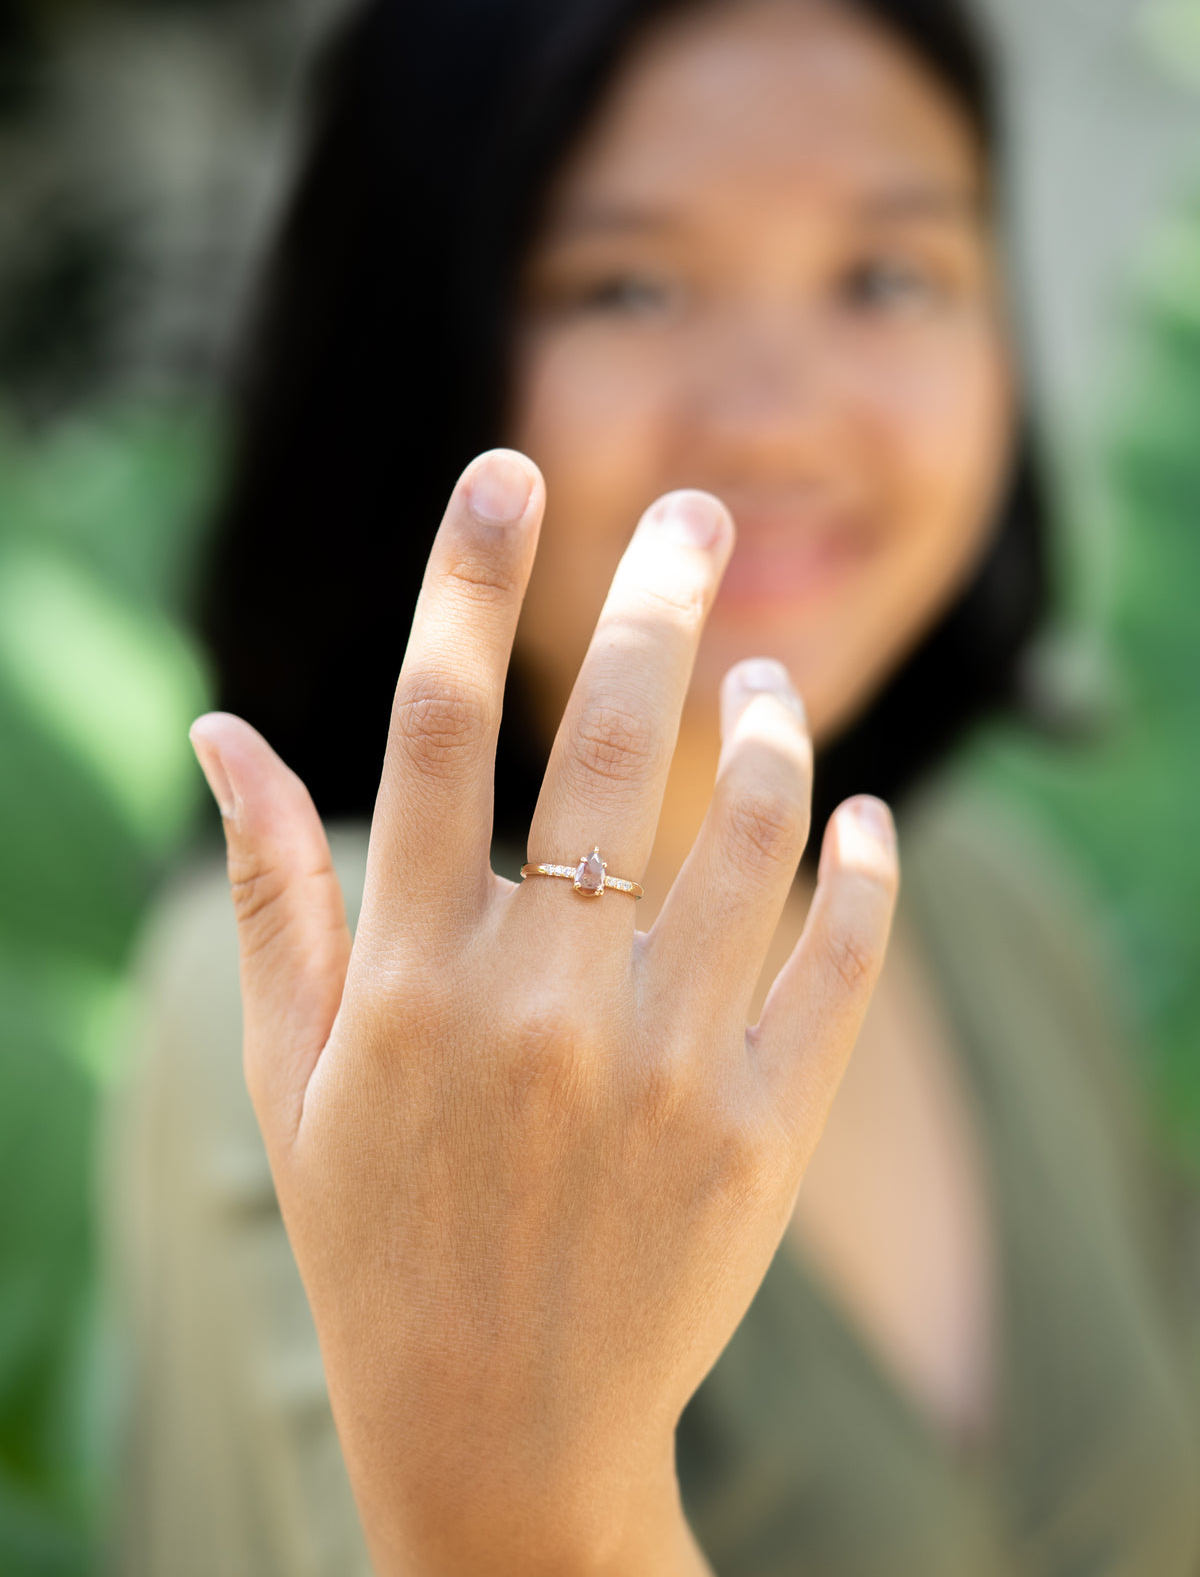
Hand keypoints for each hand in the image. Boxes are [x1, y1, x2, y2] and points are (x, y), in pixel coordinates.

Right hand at [189, 449, 898, 1576]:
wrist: (502, 1432)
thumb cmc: (375, 1239)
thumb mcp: (289, 1075)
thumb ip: (270, 892)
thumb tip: (220, 729)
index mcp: (411, 977)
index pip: (430, 726)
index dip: (464, 579)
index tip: (501, 472)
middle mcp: (540, 1004)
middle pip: (609, 742)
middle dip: (658, 598)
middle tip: (699, 511)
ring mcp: (665, 1068)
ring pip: (751, 832)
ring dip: (771, 727)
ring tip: (765, 677)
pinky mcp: (764, 1132)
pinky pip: (841, 958)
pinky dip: (862, 865)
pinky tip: (852, 810)